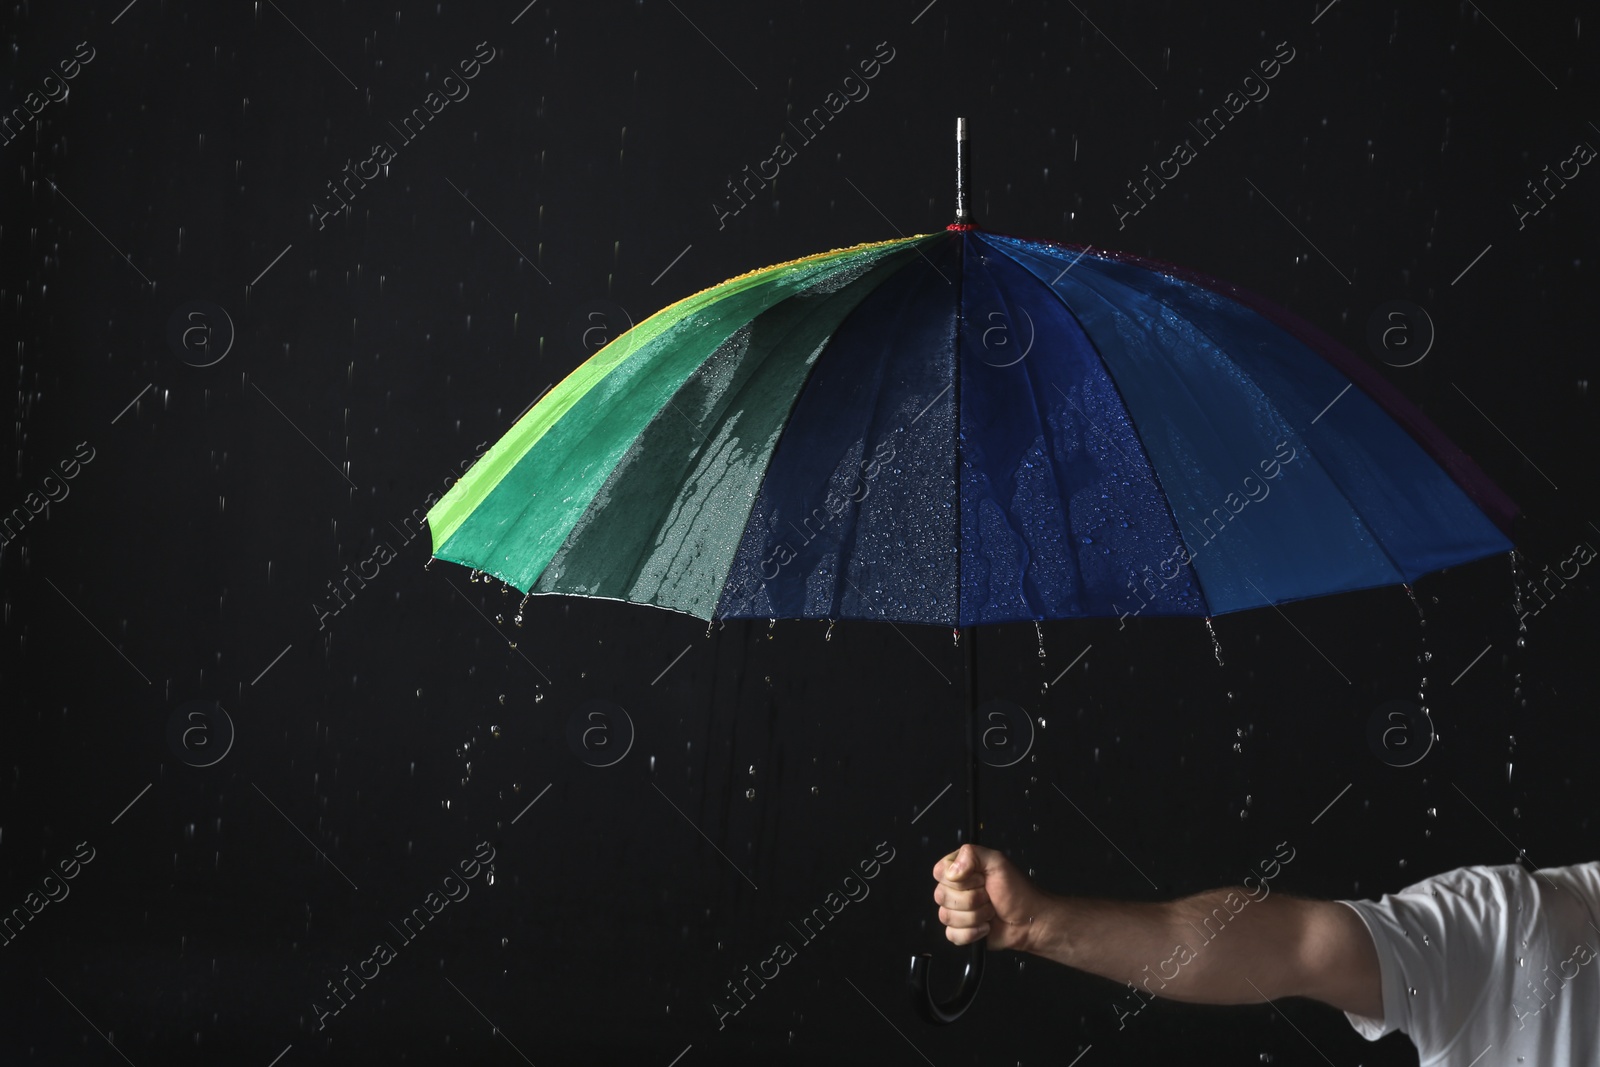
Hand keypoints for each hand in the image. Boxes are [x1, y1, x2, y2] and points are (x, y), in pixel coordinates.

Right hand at [933, 843, 1050, 952]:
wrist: (1030, 920)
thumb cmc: (1017, 890)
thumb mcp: (997, 862)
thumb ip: (972, 855)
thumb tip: (952, 871)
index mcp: (959, 870)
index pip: (939, 872)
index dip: (960, 880)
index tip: (981, 880)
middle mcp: (955, 890)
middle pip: (941, 896)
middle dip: (972, 899)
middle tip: (988, 896)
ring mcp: (956, 912)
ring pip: (946, 916)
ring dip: (975, 916)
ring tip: (990, 912)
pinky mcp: (960, 931)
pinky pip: (952, 934)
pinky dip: (972, 933)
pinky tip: (985, 927)